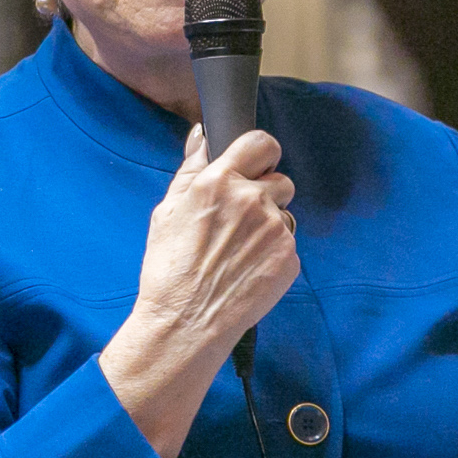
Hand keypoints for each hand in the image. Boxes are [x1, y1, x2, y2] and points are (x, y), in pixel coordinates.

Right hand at [98, 126, 299, 457]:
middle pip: (280, 178)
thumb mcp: (168, 211)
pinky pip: (288, 243)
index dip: (260, 153)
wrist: (186, 322)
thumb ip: (190, 169)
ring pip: (285, 213)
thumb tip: (201, 135)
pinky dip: (273, 253)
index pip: (260, 141)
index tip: (255, 165)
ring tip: (240, 251)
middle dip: (265, 194)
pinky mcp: (289, 257)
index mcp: (218, 182)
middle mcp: (251, 199)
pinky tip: (247, 269)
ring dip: (270, 225)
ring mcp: (275, 229)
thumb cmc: (169, 269)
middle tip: (241, 220)